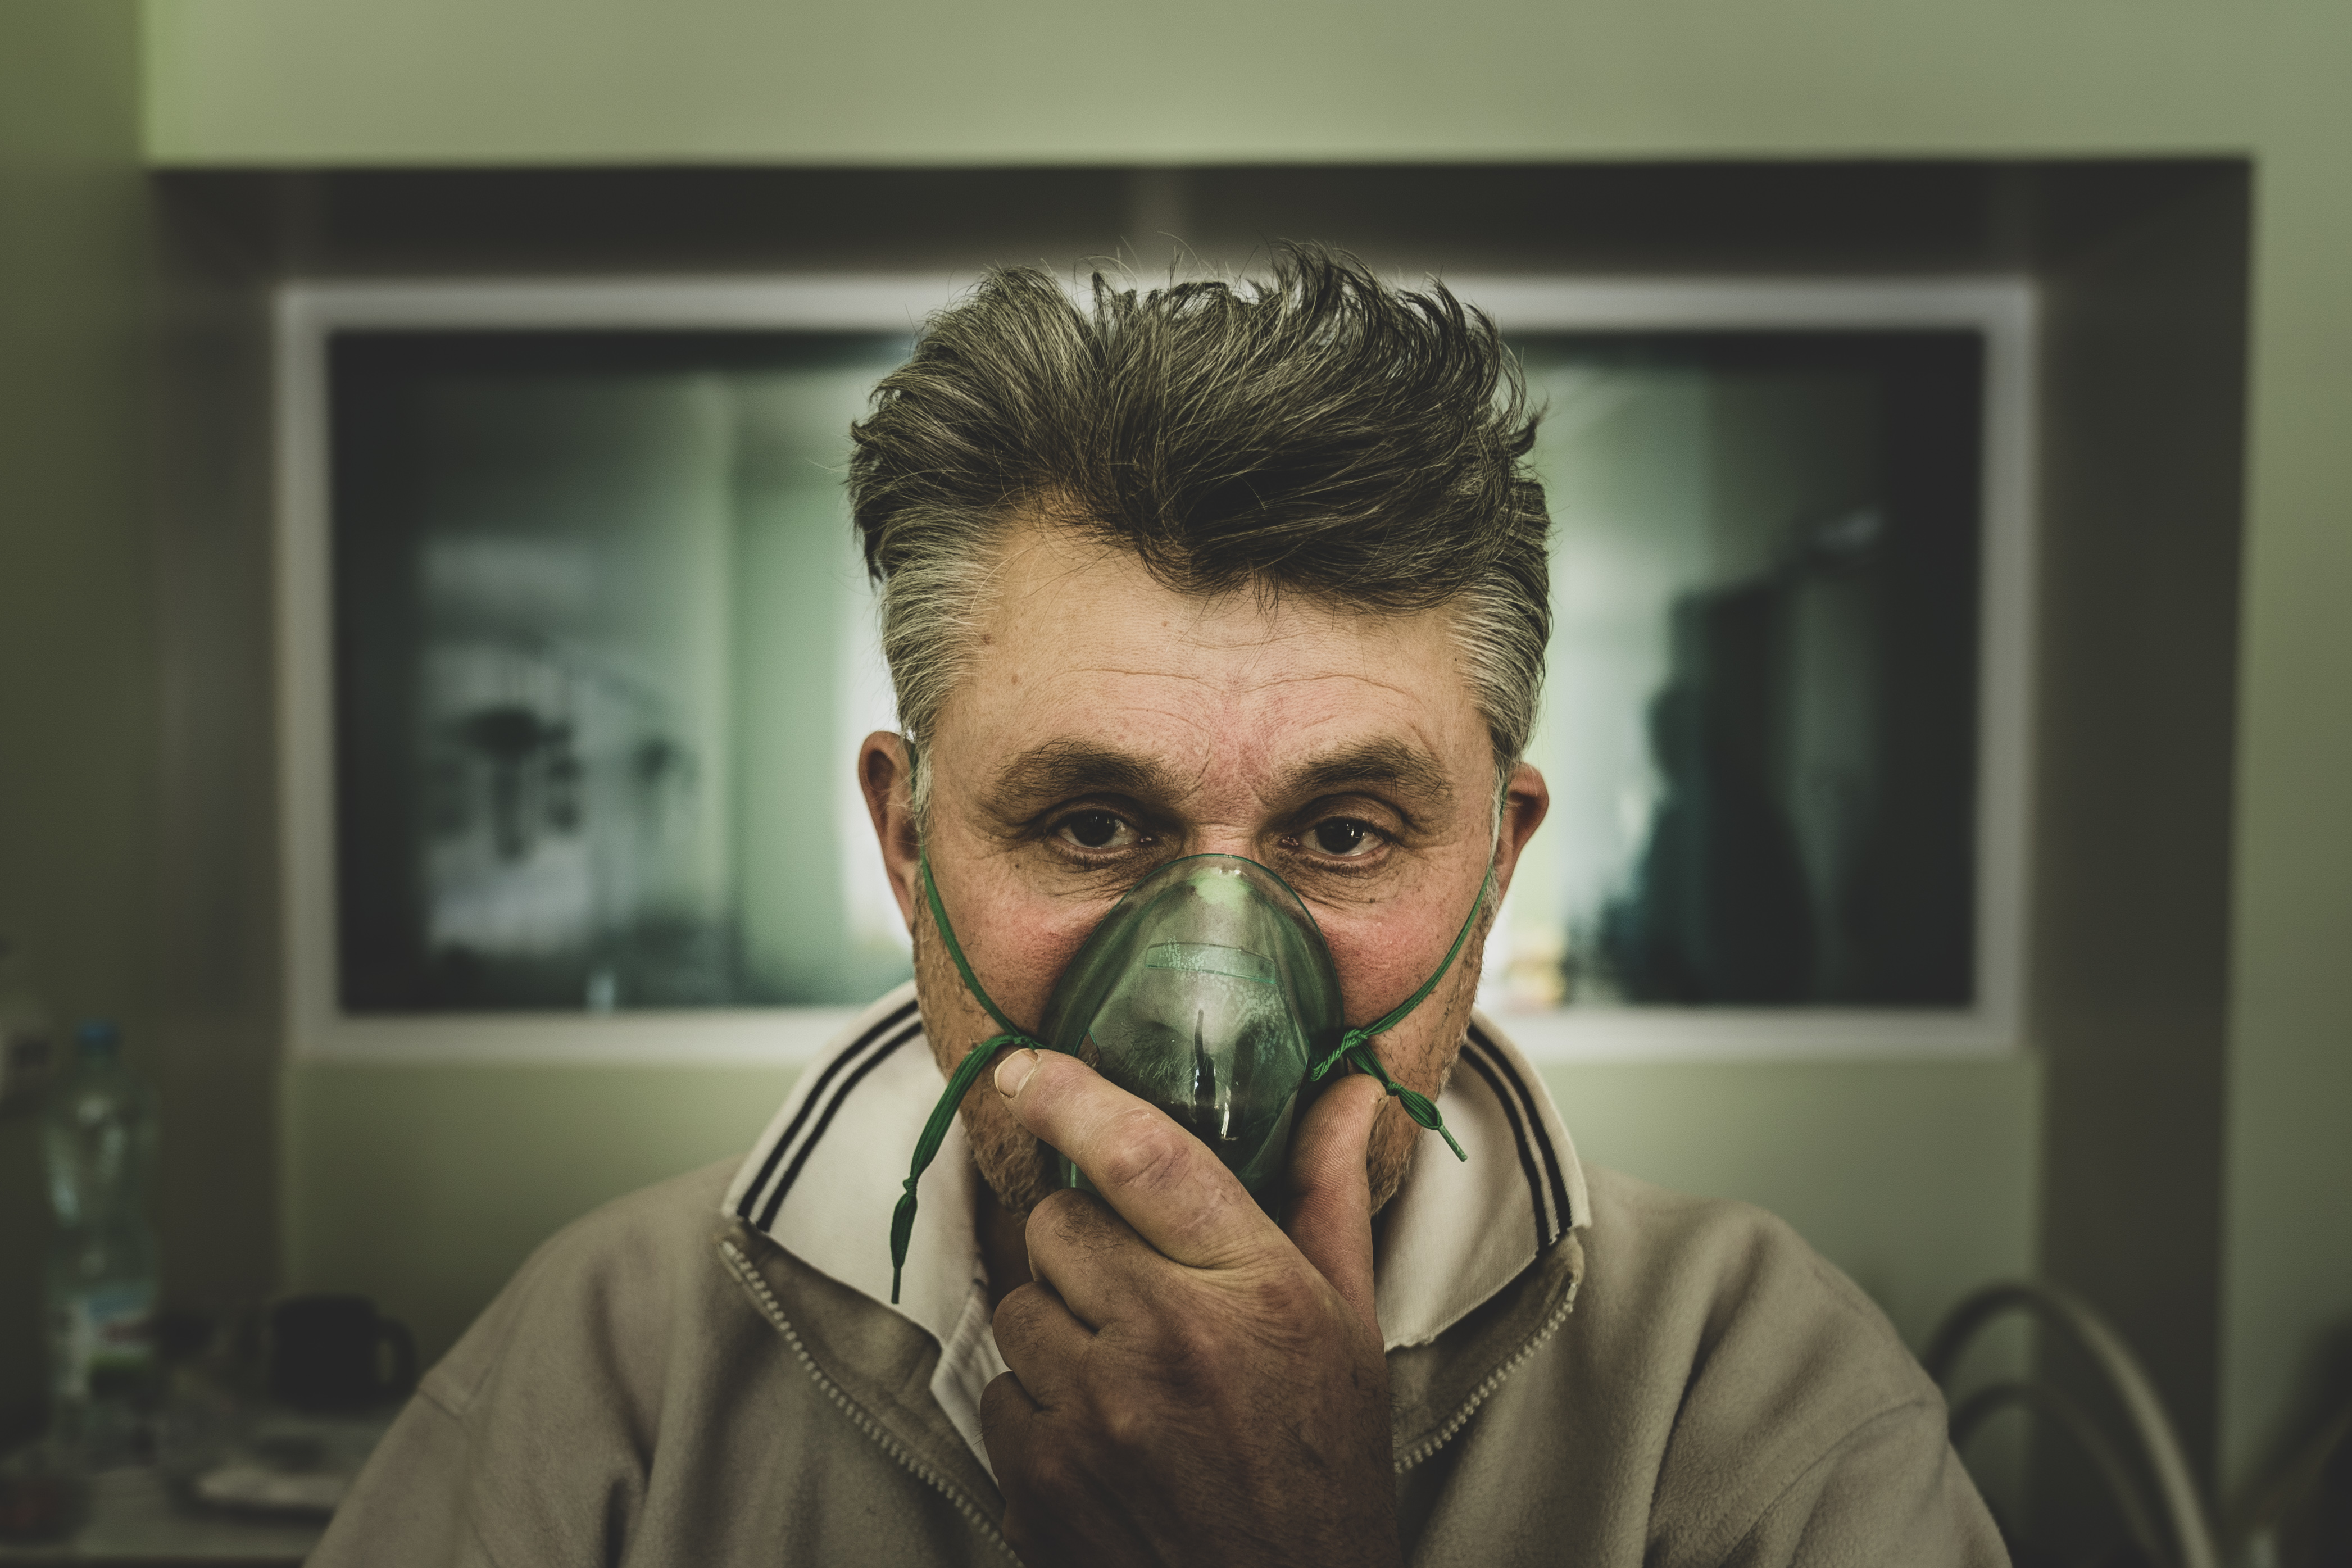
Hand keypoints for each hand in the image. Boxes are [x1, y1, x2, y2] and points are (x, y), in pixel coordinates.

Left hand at [981, 1049, 1400, 1567]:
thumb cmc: (1324, 1460)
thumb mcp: (1348, 1321)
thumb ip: (1328, 1193)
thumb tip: (1348, 1087)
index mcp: (1253, 1291)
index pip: (1140, 1155)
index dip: (1071, 1096)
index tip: (1024, 1068)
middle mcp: (1168, 1343)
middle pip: (1057, 1225)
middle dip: (1084, 1243)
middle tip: (1136, 1289)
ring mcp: (1096, 1417)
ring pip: (1018, 1306)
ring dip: (1057, 1326)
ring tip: (1127, 1373)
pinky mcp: (1040, 1482)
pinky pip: (999, 1393)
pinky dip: (1038, 1407)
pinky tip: (1101, 1436)